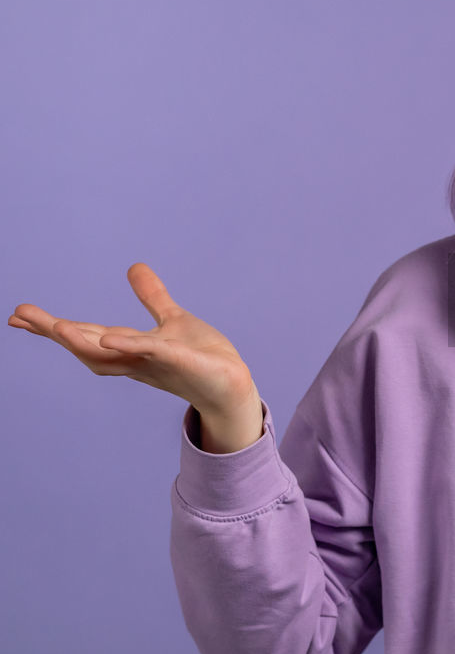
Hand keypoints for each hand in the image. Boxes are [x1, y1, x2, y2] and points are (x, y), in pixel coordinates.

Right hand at [8, 263, 258, 417]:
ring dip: (83, 342)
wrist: (233, 387)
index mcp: (130, 349)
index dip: (52, 326)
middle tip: (19, 315)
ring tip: (56, 326)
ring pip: (112, 356)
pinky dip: (132, 345)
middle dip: (53, 332)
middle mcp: (136, 360)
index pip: (86, 335)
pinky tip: (110, 338)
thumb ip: (152, 297)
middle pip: (87, 347)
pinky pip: (154, 353)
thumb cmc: (203, 358)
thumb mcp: (173, 319)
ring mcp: (157, 364)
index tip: (19, 314)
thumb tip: (134, 266)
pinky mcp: (183, 363)